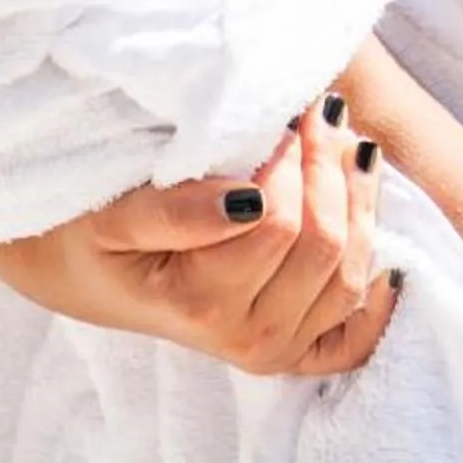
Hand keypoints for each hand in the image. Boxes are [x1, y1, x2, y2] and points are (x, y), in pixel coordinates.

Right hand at [0, 95, 396, 377]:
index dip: (290, 159)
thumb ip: (173, 211)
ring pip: (349, 274)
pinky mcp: (295, 351)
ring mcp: (276, 350)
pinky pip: (354, 332)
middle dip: (326, 167)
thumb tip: (247, 201)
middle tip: (317, 111)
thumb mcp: (114, 215)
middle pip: (324, 245)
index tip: (284, 111)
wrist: (84, 274)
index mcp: (202, 306)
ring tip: (342, 143)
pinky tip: (378, 242)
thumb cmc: (96, 232)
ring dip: (357, 201)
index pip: (280, 223)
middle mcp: (248, 340)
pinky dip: (376, 289)